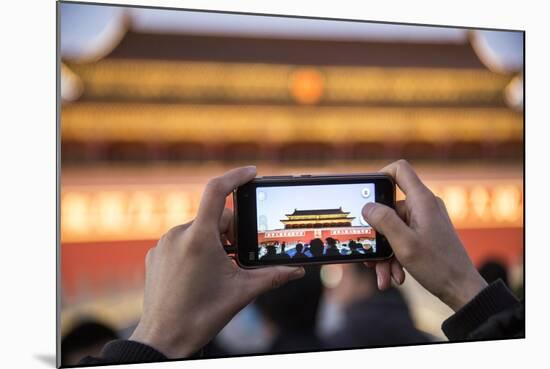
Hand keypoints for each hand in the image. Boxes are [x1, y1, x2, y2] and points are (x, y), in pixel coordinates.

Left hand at [130, 166, 304, 357]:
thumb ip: (272, 276)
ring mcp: (164, 245)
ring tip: (220, 267)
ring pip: (197, 229)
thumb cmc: (201, 315)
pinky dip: (194, 249)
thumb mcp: (242, 292)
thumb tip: (297, 270)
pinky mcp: (156, 255)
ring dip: (213, 240)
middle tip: (240, 253)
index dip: (235, 176)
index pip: (216, 191)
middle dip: (231, 229)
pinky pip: (181, 242)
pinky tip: (200, 273)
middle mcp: (178, 235)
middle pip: (214, 216)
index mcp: (199, 238)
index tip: (251, 173)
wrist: (164, 339)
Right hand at [363, 160, 486, 310]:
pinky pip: (402, 239)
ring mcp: (425, 221)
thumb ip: (384, 221)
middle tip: (372, 256)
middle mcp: (423, 207)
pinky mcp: (425, 235)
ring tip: (385, 273)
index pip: (399, 170)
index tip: (366, 195)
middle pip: (389, 210)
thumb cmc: (438, 266)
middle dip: (378, 236)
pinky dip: (395, 256)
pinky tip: (395, 274)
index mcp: (421, 201)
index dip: (380, 176)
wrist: (461, 289)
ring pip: (393, 229)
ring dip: (385, 253)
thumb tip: (367, 206)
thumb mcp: (404, 244)